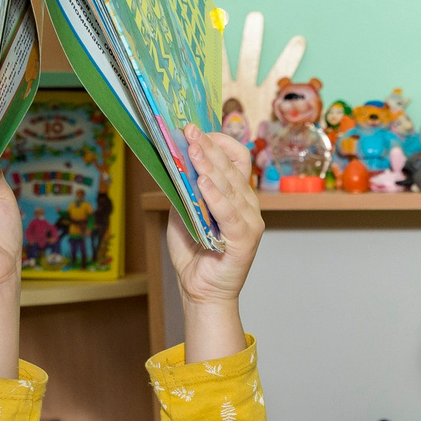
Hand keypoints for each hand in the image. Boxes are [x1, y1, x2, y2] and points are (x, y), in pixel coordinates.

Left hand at [166, 125, 264, 307]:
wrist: (201, 290)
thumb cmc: (194, 253)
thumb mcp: (184, 211)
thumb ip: (184, 188)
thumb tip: (171, 159)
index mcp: (237, 195)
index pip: (236, 159)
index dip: (218, 142)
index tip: (196, 130)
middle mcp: (248, 205)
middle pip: (231, 168)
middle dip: (208, 147)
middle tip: (189, 130)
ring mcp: (250, 222)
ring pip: (230, 187)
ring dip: (210, 166)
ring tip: (193, 149)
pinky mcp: (245, 240)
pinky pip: (230, 214)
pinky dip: (216, 198)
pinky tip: (203, 183)